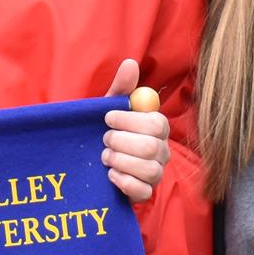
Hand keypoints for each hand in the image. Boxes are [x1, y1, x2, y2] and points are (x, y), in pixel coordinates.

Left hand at [101, 58, 169, 203]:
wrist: (92, 163)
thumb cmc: (107, 132)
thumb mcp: (108, 109)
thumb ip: (120, 88)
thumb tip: (129, 63)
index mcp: (156, 127)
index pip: (155, 122)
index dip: (129, 120)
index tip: (107, 118)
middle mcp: (161, 150)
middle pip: (152, 147)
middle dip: (122, 142)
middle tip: (104, 140)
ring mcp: (156, 172)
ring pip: (149, 169)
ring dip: (121, 161)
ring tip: (105, 157)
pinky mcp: (146, 192)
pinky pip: (144, 190)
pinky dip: (124, 182)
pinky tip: (110, 175)